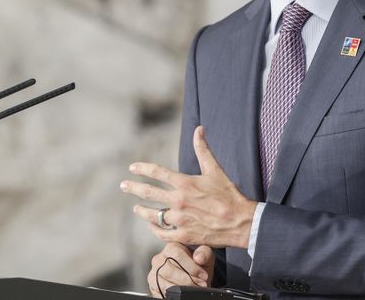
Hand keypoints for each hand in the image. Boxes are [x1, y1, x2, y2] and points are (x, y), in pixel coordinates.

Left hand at [120, 126, 256, 248]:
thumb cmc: (229, 194)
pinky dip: (155, 228)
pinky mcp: (184, 235)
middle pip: (148, 192)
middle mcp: (179, 201)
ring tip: (136, 208)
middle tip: (123, 185)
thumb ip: (203, 150)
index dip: (142, 168)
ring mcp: (180, 220)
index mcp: (185, 183)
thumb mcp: (215, 170)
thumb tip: (198, 129)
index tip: (132, 167)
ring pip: (153, 215)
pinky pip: (163, 233)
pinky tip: (152, 225)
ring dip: (142, 211)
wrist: (241, 222)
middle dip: (132, 188)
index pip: (156, 172)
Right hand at [147, 242, 213, 297]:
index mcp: (171, 247)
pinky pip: (159, 292)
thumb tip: (199, 257)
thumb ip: (204, 253)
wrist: (194, 278)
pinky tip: (182, 293)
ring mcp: (154, 272)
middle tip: (200, 284)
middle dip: (187, 280)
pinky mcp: (153, 285)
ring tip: (193, 289)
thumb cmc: (198, 266)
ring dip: (181, 288)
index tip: (203, 275)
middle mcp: (159, 259)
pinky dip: (171, 294)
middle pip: (169, 270)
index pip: (177, 255)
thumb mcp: (205, 257)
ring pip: (163, 282)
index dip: (192, 267)